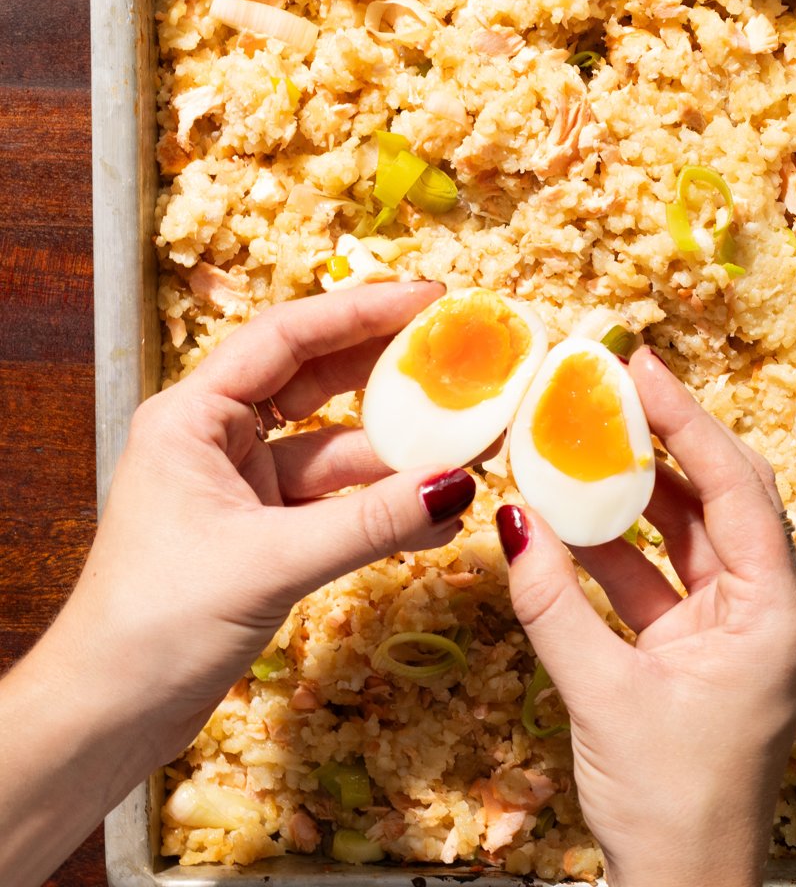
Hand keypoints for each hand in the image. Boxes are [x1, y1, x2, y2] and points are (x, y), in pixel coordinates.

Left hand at [65, 280, 478, 754]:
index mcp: (193, 415)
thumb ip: (370, 521)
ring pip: (336, 449)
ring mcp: (245, 484)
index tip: (430, 298)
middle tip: (461, 359)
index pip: (287, 336)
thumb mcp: (271, 560)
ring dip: (397, 456)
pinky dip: (382, 508)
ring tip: (468, 450)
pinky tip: (436, 517)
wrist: (110, 713)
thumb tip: (458, 483)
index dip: (361, 310)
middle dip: (390, 374)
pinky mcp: (266, 529)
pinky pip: (337, 503)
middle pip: (317, 381)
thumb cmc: (159, 622)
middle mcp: (219, 437)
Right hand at [497, 348, 795, 886]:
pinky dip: (612, 552)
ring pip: (683, 536)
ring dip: (631, 497)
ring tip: (580, 446)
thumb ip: (551, 604)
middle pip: (719, 499)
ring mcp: (727, 629)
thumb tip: (508, 522)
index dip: (689, 422)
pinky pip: (654, 579)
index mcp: (773, 616)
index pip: (737, 490)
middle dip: (666, 444)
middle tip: (614, 392)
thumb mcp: (604, 693)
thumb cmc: (667, 802)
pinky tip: (566, 523)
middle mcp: (762, 611)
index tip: (642, 369)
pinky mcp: (692, 649)